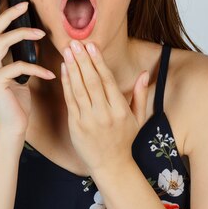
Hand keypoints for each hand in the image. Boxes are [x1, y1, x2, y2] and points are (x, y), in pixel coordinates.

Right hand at [0, 0, 55, 144]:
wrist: (10, 133)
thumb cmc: (16, 108)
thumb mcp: (20, 79)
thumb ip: (21, 60)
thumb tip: (33, 41)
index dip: (6, 17)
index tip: (21, 5)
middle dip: (9, 15)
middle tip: (26, 5)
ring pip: (1, 42)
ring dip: (22, 34)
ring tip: (42, 33)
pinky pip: (16, 66)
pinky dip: (36, 68)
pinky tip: (50, 74)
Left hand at [60, 40, 149, 176]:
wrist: (110, 165)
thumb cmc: (124, 139)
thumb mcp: (138, 118)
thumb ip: (140, 94)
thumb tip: (144, 73)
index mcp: (120, 111)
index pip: (107, 81)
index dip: (98, 62)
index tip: (92, 45)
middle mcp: (104, 114)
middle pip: (91, 82)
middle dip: (83, 60)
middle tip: (75, 43)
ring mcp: (88, 120)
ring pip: (79, 89)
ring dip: (72, 68)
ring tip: (67, 51)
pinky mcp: (75, 125)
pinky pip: (70, 100)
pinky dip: (66, 83)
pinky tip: (64, 69)